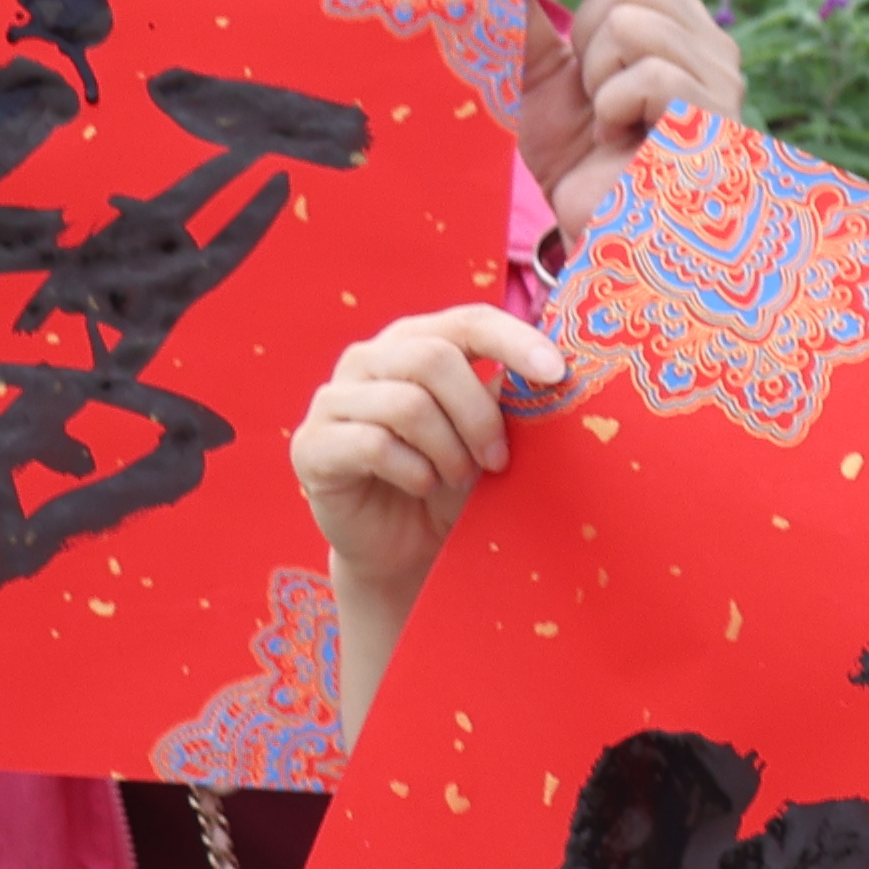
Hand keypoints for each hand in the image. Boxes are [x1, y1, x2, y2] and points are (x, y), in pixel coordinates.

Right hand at [291, 304, 565, 698]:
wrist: (404, 547)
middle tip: (498, 461)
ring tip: (461, 480)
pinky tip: (423, 487)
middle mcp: (369, 359)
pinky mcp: (311, 444)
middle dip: (479, 416)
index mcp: (417, 341)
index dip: (514, 341)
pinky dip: (414, 472)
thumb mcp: (488, 436)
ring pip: (406, 403)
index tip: (557, 375)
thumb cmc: (453, 481)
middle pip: (434, 359)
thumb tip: (553, 372)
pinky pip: (372, 444)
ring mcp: (333, 399)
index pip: (468, 321)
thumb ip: (507, 398)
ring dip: (449, 450)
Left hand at [485, 0, 741, 199]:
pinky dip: (614, 111)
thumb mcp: (542, 84)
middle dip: (583, 35)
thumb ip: (531, 27)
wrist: (604, 234)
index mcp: (667, 24)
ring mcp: (718, 77)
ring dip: (597, 78)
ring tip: (607, 123)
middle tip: (586, 92)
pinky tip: (621, 143)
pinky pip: (647, 75)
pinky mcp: (715, 113)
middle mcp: (705, 41)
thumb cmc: (581, 164)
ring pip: (632, 24)